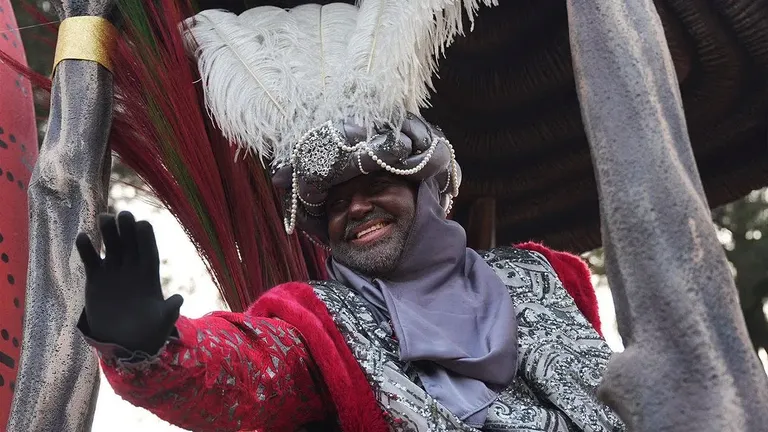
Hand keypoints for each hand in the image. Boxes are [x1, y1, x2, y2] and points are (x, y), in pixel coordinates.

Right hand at [76, 211, 182, 353]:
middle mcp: (132, 269)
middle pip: (130, 244)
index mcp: (149, 275)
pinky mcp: (96, 279)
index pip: (148, 251)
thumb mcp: (161, 322)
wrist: (124, 341)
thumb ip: (170, 310)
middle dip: (128, 229)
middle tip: (124, 214)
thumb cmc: (148, 332)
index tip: (142, 224)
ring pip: (111, 246)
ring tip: (104, 217)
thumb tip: (179, 299)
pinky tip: (82, 237)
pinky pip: (91, 260)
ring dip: (108, 232)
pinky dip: (87, 249)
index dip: (146, 238)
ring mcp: (114, 272)